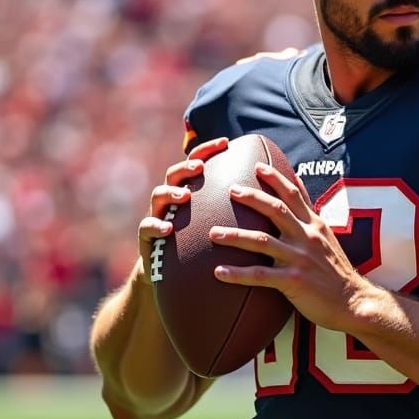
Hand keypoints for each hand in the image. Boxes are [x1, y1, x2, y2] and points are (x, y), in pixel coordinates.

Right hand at [137, 137, 228, 285]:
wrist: (173, 276)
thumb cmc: (203, 247)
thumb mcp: (220, 225)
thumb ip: (237, 208)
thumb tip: (272, 194)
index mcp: (190, 192)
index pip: (198, 163)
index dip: (209, 150)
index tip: (226, 142)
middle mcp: (171, 199)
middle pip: (174, 174)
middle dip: (186, 167)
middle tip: (200, 167)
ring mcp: (157, 215)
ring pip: (158, 196)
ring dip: (170, 193)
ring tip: (184, 196)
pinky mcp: (147, 237)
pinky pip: (147, 227)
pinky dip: (156, 225)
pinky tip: (167, 228)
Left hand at [209, 163, 376, 332]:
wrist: (354, 302)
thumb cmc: (337, 273)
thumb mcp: (328, 240)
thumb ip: (310, 219)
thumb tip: (300, 196)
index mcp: (315, 226)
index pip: (295, 195)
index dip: (276, 178)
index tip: (258, 166)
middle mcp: (307, 238)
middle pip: (276, 210)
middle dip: (252, 198)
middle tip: (231, 190)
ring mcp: (300, 259)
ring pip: (262, 242)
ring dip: (234, 235)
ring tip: (212, 233)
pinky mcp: (294, 281)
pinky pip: (260, 276)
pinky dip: (237, 274)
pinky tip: (219, 272)